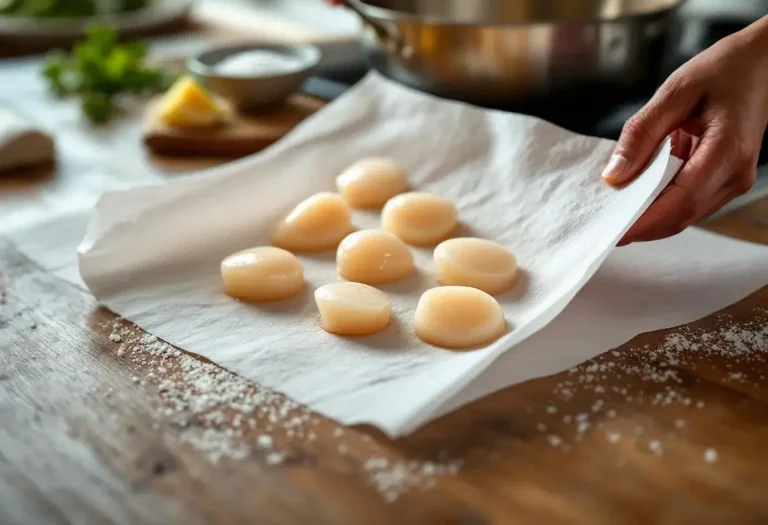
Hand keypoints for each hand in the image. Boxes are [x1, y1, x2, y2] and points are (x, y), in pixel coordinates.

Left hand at [602, 15, 767, 245]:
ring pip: (685, 215)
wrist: (762, 64)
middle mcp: (736, 174)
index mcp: (727, 151)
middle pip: (681, 216)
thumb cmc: (723, 70)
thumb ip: (641, 134)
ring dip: (649, 218)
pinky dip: (661, 204)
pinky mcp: (726, 180)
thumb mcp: (675, 92)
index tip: (611, 232)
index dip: (644, 222)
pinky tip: (635, 196)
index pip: (681, 201)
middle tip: (601, 227)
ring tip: (613, 213)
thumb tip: (614, 176)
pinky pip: (689, 202)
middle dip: (641, 226)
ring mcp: (734, 181)